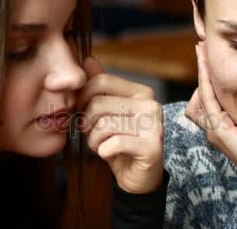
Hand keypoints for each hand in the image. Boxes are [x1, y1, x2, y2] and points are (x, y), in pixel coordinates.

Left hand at [78, 56, 163, 193]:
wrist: (139, 176)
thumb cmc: (121, 141)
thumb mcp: (108, 112)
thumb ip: (99, 87)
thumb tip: (88, 60)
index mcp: (141, 92)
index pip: (100, 81)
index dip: (83, 98)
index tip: (82, 112)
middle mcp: (151, 104)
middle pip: (98, 103)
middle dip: (86, 123)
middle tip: (92, 134)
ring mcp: (154, 125)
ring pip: (103, 125)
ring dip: (93, 140)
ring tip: (100, 146)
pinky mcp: (152, 147)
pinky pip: (113, 143)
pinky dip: (103, 151)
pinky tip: (109, 154)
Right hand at [186, 42, 236, 210]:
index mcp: (221, 126)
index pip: (212, 94)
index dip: (210, 73)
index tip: (211, 53)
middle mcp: (213, 125)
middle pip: (204, 89)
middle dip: (203, 66)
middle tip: (201, 44)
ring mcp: (213, 127)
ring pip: (204, 90)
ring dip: (202, 68)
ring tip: (201, 48)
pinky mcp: (218, 128)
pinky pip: (208, 97)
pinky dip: (206, 78)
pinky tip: (207, 62)